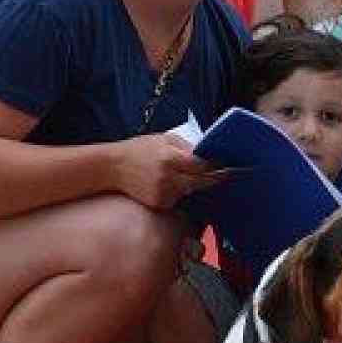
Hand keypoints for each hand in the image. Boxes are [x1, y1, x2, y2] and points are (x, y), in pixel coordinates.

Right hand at [114, 134, 228, 209]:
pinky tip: (170, 182)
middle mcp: (168, 178)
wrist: (112, 167)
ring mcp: (163, 193)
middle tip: (225, 173)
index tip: (228, 165)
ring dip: (194, 184)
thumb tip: (209, 152)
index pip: (203, 166)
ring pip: (191, 190)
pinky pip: (178, 198)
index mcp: (171, 158)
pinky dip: (180, 192)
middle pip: (201, 182)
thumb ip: (187, 146)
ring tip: (187, 174)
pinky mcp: (159, 203)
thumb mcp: (164, 139)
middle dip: (213, 177)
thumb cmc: (139, 149)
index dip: (217, 166)